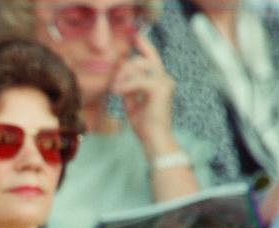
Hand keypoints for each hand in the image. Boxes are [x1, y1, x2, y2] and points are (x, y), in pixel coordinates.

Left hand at [112, 34, 176, 155]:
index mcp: (159, 81)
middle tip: (113, 83)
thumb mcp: (132, 104)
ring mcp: (164, 82)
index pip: (151, 57)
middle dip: (124, 68)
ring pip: (139, 67)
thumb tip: (119, 79)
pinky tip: (117, 92)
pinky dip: (126, 85)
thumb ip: (128, 89)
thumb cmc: (145, 125)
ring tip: (114, 90)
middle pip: (141, 60)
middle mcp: (164, 79)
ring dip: (123, 77)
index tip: (134, 37)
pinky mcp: (160, 89)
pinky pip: (138, 80)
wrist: (154, 139)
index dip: (143, 45)